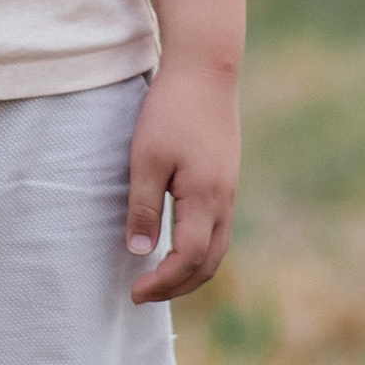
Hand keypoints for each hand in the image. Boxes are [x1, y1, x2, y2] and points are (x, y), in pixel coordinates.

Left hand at [123, 56, 239, 303]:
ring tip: (160, 278)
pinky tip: (176, 244)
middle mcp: (224, 200)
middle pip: (209, 263)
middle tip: (144, 295)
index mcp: (206, 198)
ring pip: (217, 247)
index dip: (162, 283)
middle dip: (178, 286)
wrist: (206, 69)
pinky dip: (199, 249)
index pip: (188, 259)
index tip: (135, 293)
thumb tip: (139, 252)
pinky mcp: (226, 178)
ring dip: (191, 270)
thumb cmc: (171, 111)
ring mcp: (229, 189)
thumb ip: (144, 207)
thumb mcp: (147, 158)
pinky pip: (218, 228)